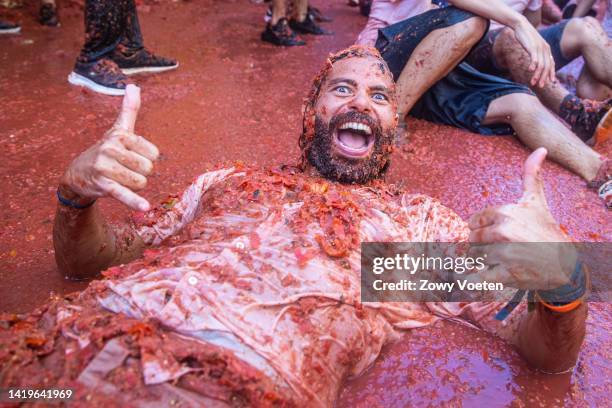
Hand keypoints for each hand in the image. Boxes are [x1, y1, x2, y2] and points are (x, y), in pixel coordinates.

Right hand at [59, 85, 158, 211]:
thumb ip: (129, 110)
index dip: (147, 160)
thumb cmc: (105, 150)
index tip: (132, 158)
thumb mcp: (117, 130)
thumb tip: (134, 86)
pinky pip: (124, 194)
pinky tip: (145, 208)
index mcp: (120, 135)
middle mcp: (111, 148)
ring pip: (140, 182)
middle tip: (124, 171)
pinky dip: (134, 202)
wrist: (78, 174)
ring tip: (120, 180)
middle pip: (148, 169)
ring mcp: (106, 167)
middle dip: (140, 174)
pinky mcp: (103, 185)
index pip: (154, 153)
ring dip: (135, 186)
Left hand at [467, 148, 576, 289]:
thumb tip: (540, 149)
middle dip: (482, 245)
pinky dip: (472, 282)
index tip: (496, 233)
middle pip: (473, 240)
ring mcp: (505, 254)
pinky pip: (478, 278)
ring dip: (484, 261)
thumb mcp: (537, 201)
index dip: (482, 229)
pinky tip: (476, 281)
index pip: (474, 221)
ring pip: (476, 257)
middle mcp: (504, 231)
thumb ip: (532, 175)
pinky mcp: (506, 275)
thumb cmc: (546, 230)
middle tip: (502, 249)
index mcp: (506, 213)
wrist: (564, 264)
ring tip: (504, 261)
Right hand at [513, 19, 555, 87]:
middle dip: (544, 77)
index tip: (549, 82)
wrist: (522, 26)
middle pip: (547, 66)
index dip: (551, 73)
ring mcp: (539, 48)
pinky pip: (534, 58)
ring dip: (537, 75)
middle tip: (540, 86)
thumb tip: (537, 62)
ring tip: (532, 83)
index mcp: (547, 50)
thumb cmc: (527, 36)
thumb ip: (537, 53)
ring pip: (541, 65)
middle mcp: (545, 49)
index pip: (551, 64)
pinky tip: (529, 71)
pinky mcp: (532, 47)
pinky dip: (533, 65)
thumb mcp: (534, 45)